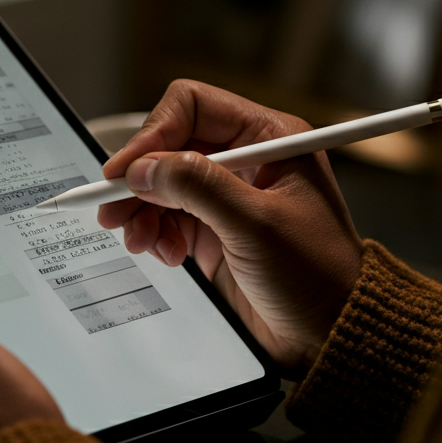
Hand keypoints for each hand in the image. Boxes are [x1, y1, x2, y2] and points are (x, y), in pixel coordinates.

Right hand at [97, 80, 362, 376]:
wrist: (327, 335)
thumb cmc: (318, 276)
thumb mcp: (256, 226)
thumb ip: (198, 188)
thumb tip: (144, 168)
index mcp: (269, 137)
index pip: (193, 107)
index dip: (154, 134)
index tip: (126, 171)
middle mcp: (246, 159)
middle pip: (171, 145)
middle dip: (140, 178)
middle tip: (113, 210)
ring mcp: (228, 195)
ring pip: (162, 182)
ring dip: (144, 210)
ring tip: (142, 240)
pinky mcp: (214, 229)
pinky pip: (167, 216)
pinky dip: (156, 232)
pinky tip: (165, 253)